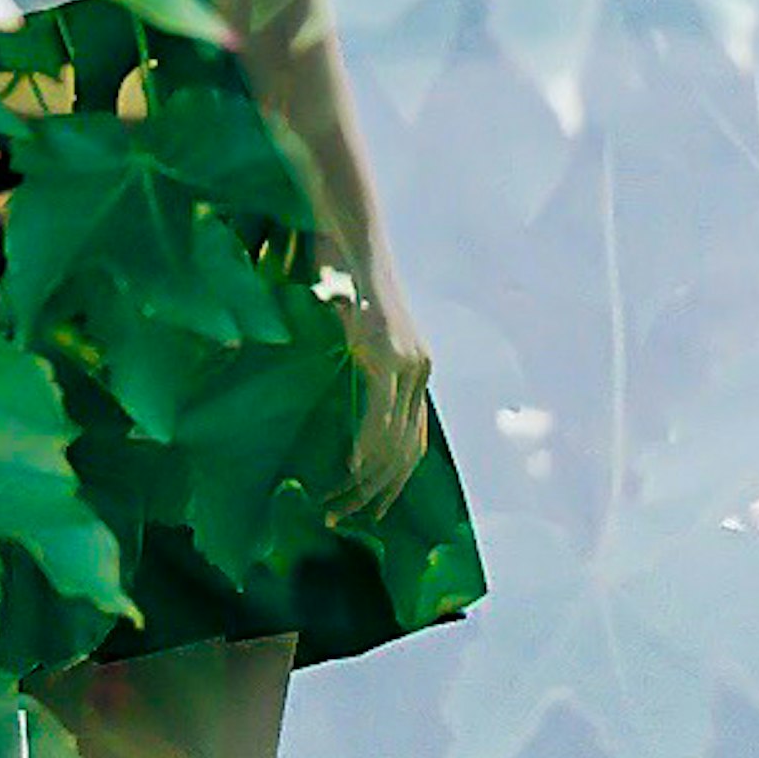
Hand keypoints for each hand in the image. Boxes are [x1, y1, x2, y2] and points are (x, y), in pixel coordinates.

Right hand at [322, 260, 434, 521]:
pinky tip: (353, 468)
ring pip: (394, 439)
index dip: (393, 482)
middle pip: (407, 451)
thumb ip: (361, 364)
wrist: (357, 240)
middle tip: (344, 517)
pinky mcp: (389, 353)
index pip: (412, 443)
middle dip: (377, 492)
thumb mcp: (358, 333)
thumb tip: (345, 393)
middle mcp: (420, 370)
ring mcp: (408, 362)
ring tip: (338, 502)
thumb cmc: (350, 281)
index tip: (368, 510)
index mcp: (416, 369)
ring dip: (366, 477)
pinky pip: (381, 412)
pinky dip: (368, 444)